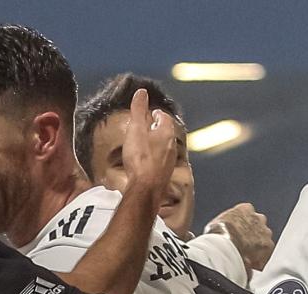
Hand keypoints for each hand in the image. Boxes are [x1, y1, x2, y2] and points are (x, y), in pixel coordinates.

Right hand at [121, 89, 177, 208]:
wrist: (146, 187)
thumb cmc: (141, 158)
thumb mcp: (136, 129)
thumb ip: (138, 110)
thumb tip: (141, 92)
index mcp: (166, 132)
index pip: (164, 118)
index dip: (157, 114)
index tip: (151, 113)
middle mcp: (171, 145)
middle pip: (165, 132)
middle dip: (157, 128)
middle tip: (148, 125)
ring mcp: (169, 160)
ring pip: (164, 146)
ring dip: (156, 142)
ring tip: (146, 142)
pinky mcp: (164, 173)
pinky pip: (160, 159)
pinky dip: (155, 155)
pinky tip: (147, 160)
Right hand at [203, 202, 274, 272]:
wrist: (226, 250)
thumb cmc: (218, 236)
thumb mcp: (214, 224)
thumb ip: (224, 224)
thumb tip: (220, 231)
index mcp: (244, 209)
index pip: (246, 211)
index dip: (240, 221)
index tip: (235, 228)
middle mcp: (258, 218)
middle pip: (258, 223)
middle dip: (251, 231)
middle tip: (240, 241)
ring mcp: (266, 233)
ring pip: (263, 238)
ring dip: (256, 244)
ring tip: (243, 254)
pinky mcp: (269, 247)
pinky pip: (265, 252)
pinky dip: (259, 257)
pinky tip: (247, 262)